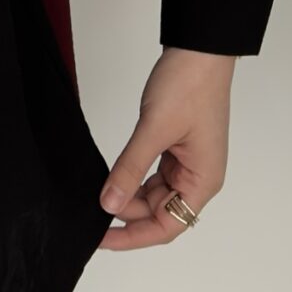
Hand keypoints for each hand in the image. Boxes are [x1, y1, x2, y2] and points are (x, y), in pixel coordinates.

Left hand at [95, 46, 233, 251]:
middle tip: (89, 212)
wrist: (199, 50)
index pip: (168, 227)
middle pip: (158, 213)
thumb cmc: (190, 86)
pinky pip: (151, 175)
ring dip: (127, 196)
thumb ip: (130, 169)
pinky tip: (111, 178)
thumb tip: (109, 204)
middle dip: (125, 214)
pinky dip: (131, 178)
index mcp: (203, 182)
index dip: (133, 237)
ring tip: (97, 194)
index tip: (102, 240)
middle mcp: (198, 178)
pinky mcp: (175, 148)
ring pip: (152, 195)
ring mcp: (187, 163)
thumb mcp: (154, 130)